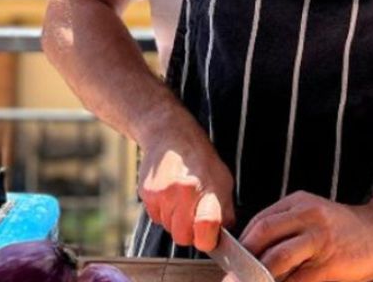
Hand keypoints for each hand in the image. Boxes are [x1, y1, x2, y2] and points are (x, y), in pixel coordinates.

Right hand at [139, 127, 234, 251]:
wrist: (169, 133)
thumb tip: (223, 236)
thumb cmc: (200, 157)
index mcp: (206, 186)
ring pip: (168, 228)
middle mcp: (182, 191)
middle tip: (195, 216)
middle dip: (189, 233)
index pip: (207, 227)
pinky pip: (156, 218)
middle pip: (182, 237)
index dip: (208, 239)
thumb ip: (225, 209)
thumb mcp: (223, 178)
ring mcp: (161, 193)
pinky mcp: (146, 194)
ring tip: (182, 199)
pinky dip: (164, 212)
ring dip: (176, 221)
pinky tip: (170, 195)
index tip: (210, 236)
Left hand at [240, 192, 372, 281]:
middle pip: (263, 233)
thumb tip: (254, 258)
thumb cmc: (345, 231)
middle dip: (243, 260)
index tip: (231, 263)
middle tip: (232, 278)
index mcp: (298, 203)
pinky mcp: (330, 262)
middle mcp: (307, 215)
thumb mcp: (313, 218)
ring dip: (257, 277)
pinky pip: (299, 279)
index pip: (260, 221)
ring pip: (278, 257)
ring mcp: (319, 238)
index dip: (242, 244)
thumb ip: (288, 231)